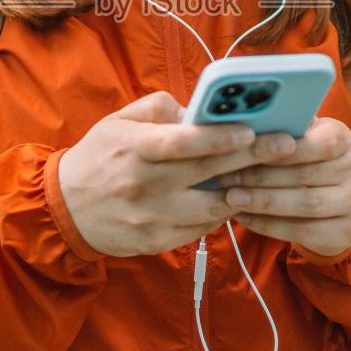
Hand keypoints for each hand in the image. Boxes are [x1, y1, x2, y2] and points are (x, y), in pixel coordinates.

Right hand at [58, 91, 298, 256]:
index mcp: (134, 150)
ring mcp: (152, 218)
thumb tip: (198, 110)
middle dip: (251, 158)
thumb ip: (158, 109)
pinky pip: (202, 228)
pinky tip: (237, 197)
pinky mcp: (157, 242)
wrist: (64, 210)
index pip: (181, 143)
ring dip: (244, 189)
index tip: (251, 130)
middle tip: (287, 146)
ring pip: (211, 207)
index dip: (218, 137)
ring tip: (270, 174)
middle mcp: (145, 186)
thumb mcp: (118, 122)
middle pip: (207, 172)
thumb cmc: (98, 158)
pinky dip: (222, 212)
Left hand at [218, 116, 350, 259]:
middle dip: (260, 175)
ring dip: (263, 201)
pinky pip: (302, 231)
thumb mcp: (300, 139)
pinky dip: (268, 224)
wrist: (333, 205)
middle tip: (225, 175)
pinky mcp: (345, 232)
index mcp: (343, 138)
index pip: (320, 142)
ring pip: (305, 204)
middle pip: (305, 174)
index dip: (284, 149)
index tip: (246, 149)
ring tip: (231, 197)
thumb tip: (242, 121)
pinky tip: (243, 217)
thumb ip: (280, 130)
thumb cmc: (304, 162)